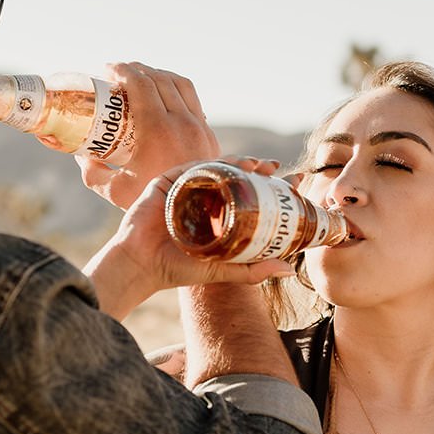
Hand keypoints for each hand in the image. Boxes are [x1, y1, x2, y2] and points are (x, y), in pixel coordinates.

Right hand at [72, 61, 219, 209]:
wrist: (194, 215)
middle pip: (159, 79)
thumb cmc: (153, 204)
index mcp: (158, 130)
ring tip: (141, 78)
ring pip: (181, 84)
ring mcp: (200, 127)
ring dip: (159, 75)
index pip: (141, 84)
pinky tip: (166, 96)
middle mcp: (182, 123)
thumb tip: (80, 155)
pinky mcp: (209, 135)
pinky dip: (177, 90)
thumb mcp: (115, 191)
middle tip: (119, 73)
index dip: (122, 70)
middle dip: (137, 69)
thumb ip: (92, 173)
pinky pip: (193, 100)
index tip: (106, 70)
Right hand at [83, 162, 293, 320]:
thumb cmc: (177, 270)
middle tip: (276, 168)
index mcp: (216, 216)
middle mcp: (203, 199)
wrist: (141, 265)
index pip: (247, 195)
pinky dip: (211, 163)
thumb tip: (289, 270)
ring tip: (259, 164)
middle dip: (258, 169)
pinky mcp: (168, 181)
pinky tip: (229, 164)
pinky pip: (192, 167)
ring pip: (217, 168)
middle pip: (235, 178)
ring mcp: (186, 188)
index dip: (269, 186)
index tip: (292, 181)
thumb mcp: (222, 270)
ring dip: (239, 162)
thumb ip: (253, 271)